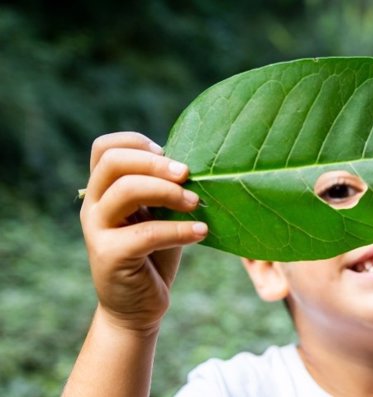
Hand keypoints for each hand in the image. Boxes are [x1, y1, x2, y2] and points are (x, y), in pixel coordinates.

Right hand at [80, 132, 206, 332]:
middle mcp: (94, 206)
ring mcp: (97, 230)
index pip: (104, 148)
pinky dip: (179, 230)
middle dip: (156, 163)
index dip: (136, 142)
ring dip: (168, 192)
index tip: (168, 152)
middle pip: (114, 162)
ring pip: (126, 190)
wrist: (138, 308)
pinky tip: (201, 232)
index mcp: (104, 191)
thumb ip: (165, 191)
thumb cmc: (154, 255)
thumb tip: (196, 167)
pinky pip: (146, 233)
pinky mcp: (109, 256)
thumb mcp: (159, 216)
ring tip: (196, 203)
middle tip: (187, 174)